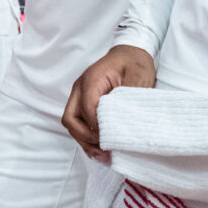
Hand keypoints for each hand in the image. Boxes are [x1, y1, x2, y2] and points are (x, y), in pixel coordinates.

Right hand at [62, 45, 156, 161]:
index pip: (86, 110)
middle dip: (85, 138)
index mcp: (91, 81)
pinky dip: (86, 137)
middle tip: (105, 151)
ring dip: (84, 141)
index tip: (114, 141)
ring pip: (72, 123)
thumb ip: (127, 98)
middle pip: (70, 119)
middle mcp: (80, 88)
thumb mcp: (138, 77)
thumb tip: (119, 123)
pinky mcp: (85, 101)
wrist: (131, 52)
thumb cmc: (134, 63)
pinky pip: (78, 121)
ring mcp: (80, 95)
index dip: (98, 129)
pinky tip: (99, 148)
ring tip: (103, 156)